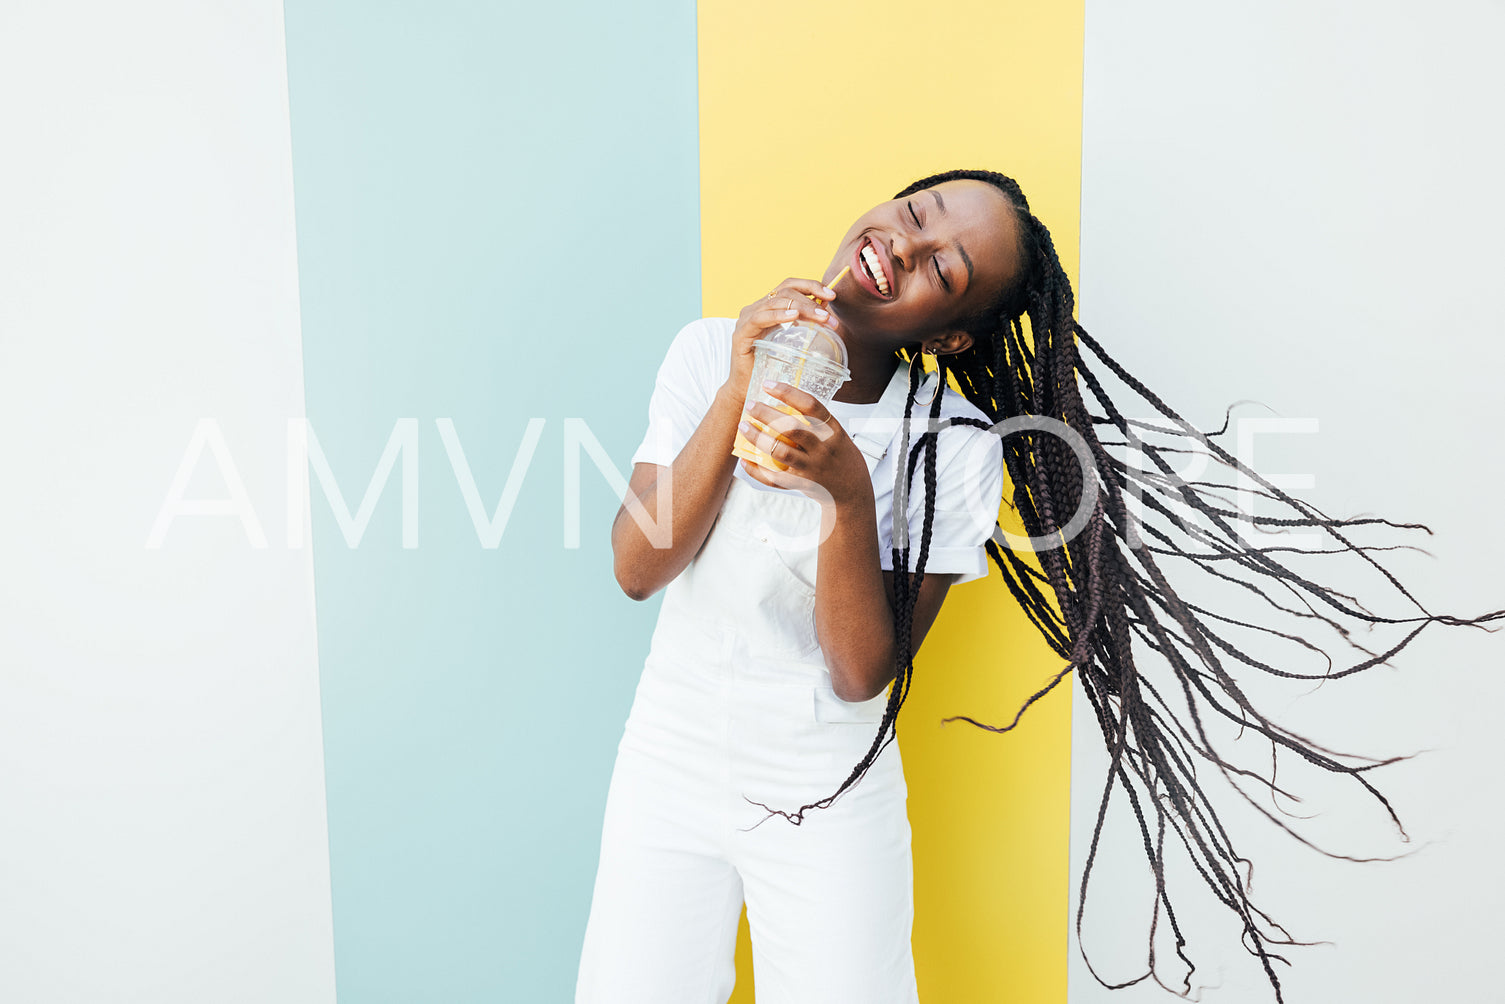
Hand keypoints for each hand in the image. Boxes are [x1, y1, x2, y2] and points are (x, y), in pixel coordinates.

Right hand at [722, 277, 840, 397]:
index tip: (832, 295)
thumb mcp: (791, 340)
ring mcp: (746, 319)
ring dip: (802, 308)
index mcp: (767, 307)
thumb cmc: (770, 366)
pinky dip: (778, 315)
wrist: (747, 388)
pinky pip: (760, 318)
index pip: (790, 286)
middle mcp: (755, 308)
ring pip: (776, 302)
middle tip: (829, 316)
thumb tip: (826, 309)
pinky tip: (794, 316)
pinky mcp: (741, 333)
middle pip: (785, 291)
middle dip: (811, 300)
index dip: (811, 286)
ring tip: (820, 318)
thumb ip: (804, 323)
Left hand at [736, 381, 871, 510]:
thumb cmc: (842, 457)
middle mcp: (823, 448)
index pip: (810, 406)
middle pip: (791, 428)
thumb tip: (783, 403)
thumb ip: (816, 422)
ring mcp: (812, 467)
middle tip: (750, 405)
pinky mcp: (801, 484)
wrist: (853, 491)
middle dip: (766, 414)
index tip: (768, 385)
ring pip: (780, 452)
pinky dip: (757, 470)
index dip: (787, 393)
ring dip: (757, 438)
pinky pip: (775, 478)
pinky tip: (745, 460)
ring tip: (743, 427)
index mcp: (833, 430)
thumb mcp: (837, 435)